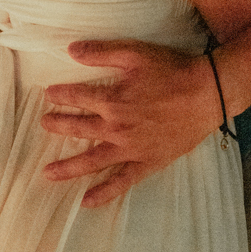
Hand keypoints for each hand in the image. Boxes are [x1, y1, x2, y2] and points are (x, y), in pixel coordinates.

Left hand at [41, 41, 221, 205]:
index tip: (48, 94)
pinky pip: (121, 182)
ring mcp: (130, 149)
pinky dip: (103, 193)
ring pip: (92, 162)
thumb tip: (71, 49)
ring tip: (47, 173)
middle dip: (59, 126)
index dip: (61, 95)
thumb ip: (102, 52)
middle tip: (43, 125)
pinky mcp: (146, 163)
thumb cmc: (172, 70)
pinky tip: (86, 202)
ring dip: (68, 168)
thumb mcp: (135, 53)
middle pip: (80, 129)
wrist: (206, 93)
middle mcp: (117, 128)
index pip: (78, 98)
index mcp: (113, 100)